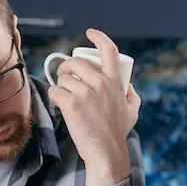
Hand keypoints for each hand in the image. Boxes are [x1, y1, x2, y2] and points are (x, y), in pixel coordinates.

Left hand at [48, 28, 140, 185]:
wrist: (106, 152)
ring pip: (63, 78)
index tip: (89, 33)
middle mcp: (101, 84)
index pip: (109, 50)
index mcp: (115, 81)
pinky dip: (54, 97)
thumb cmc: (117, 133)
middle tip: (64, 77)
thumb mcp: (132, 111)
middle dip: (66, 67)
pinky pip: (55, 91)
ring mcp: (86, 94)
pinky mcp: (72, 105)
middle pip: (76, 62)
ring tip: (64, 97)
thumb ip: (132, 96)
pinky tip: (60, 104)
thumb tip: (128, 86)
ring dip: (60, 86)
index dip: (98, 37)